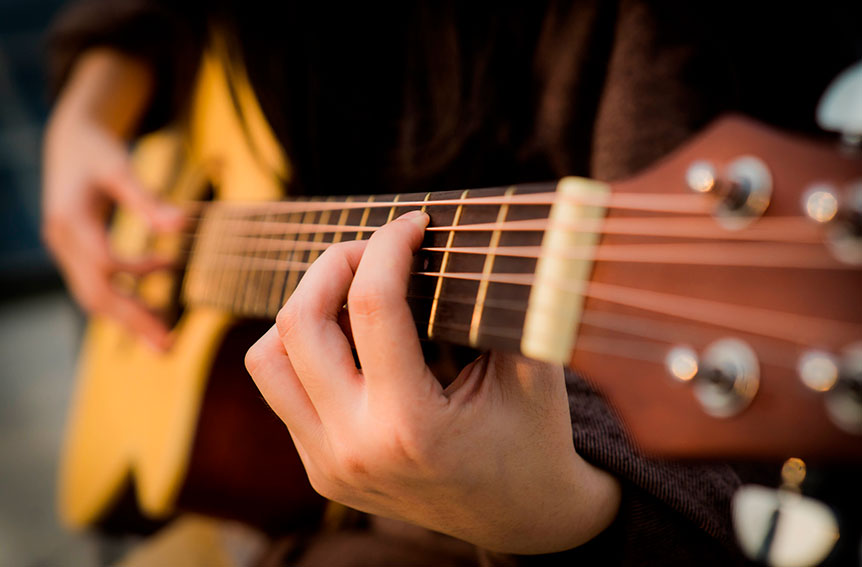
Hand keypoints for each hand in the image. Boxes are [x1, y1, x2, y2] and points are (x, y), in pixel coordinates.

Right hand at [42, 50, 182, 348]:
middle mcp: (62, 242)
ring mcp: (65, 252)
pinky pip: (96, 289)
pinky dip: (124, 302)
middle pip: (96, 293)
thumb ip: (147, 198)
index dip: (136, 271)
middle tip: (169, 345)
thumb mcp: (120, 167)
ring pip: (94, 298)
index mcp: (71, 219)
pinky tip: (153, 308)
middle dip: (133, 321)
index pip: (102, 261)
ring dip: (129, 321)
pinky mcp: (74, 256)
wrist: (68, 142)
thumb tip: (181, 226)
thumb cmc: (97, 150)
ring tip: (165, 341)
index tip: (171, 267)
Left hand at [246, 211, 620, 553]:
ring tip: (351, 293)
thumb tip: (475, 236)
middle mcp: (354, 449)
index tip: (413, 223)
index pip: (372, 305)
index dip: (388, 245)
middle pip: (299, 324)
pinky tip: (352, 340)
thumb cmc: (534, 440)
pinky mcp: (319, 471)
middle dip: (333, 263)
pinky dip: (306, 352)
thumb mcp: (534, 371)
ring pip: (267, 359)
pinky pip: (282, 392)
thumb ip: (505, 305)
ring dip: (303, 310)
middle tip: (374, 248)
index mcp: (411, 426)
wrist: (522, 519)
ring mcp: (328, 464)